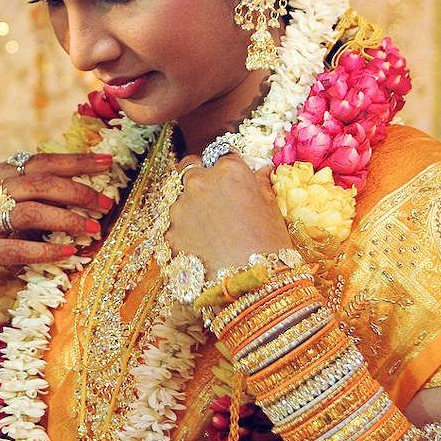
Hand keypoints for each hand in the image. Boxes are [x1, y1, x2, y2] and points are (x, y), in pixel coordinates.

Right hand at [0, 152, 115, 293]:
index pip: (38, 161)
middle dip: (78, 191)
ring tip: (93, 228)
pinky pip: (15, 248)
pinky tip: (68, 253)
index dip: (74, 161)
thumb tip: (74, 191)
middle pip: (38, 183)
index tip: (106, 162)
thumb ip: (23, 195)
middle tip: (105, 202)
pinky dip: (45, 250)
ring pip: (30, 212)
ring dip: (67, 219)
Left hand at [165, 153, 292, 277]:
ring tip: (208, 229)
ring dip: (188, 204)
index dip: (224, 167)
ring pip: (176, 195)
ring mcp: (179, 207)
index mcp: (229, 170)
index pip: (220, 154)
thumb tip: (260, 171)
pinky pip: (172, 223)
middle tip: (211, 198)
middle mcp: (199, 182)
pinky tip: (200, 245)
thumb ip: (259, 184)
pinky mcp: (168, 232)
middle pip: (188, 167)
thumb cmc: (270, 247)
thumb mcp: (271, 209)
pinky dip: (182, 229)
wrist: (251, 287)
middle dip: (198, 177)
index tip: (228, 179)